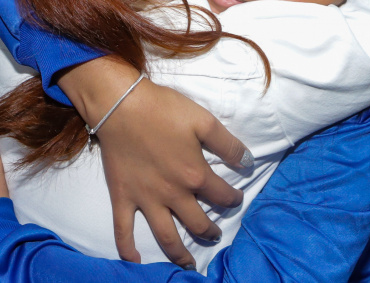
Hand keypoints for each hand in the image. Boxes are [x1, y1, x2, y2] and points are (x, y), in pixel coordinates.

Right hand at [58, 57, 250, 267]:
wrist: (122, 106)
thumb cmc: (164, 110)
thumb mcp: (204, 121)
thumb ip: (228, 144)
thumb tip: (248, 163)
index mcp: (194, 175)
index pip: (222, 195)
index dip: (234, 198)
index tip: (237, 198)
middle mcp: (173, 194)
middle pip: (197, 222)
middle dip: (210, 231)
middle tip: (215, 235)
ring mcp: (146, 199)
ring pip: (166, 236)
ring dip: (179, 253)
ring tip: (188, 263)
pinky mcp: (122, 198)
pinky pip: (123, 230)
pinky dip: (127, 249)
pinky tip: (135, 261)